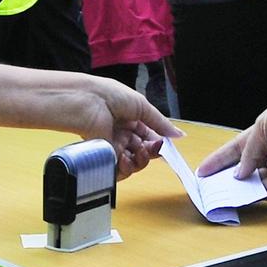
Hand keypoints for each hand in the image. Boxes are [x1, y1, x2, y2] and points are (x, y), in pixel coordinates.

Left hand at [65, 77, 179, 178]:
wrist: (87, 103)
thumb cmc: (111, 96)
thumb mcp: (141, 105)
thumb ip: (160, 123)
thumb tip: (179, 135)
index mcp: (131, 119)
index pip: (150, 136)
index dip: (159, 142)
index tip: (166, 146)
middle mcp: (123, 133)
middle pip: (144, 151)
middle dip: (151, 152)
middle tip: (151, 148)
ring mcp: (113, 146)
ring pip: (134, 162)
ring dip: (140, 160)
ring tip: (139, 152)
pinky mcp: (103, 157)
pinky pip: (118, 169)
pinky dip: (125, 167)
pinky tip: (125, 158)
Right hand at [196, 83, 266, 197]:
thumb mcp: (261, 128)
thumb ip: (248, 153)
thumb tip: (239, 173)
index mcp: (261, 133)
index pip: (235, 150)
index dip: (219, 160)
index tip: (203, 170)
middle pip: (244, 169)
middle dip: (227, 178)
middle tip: (209, 188)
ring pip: (254, 182)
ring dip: (239, 190)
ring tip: (219, 196)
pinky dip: (254, 195)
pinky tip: (240, 198)